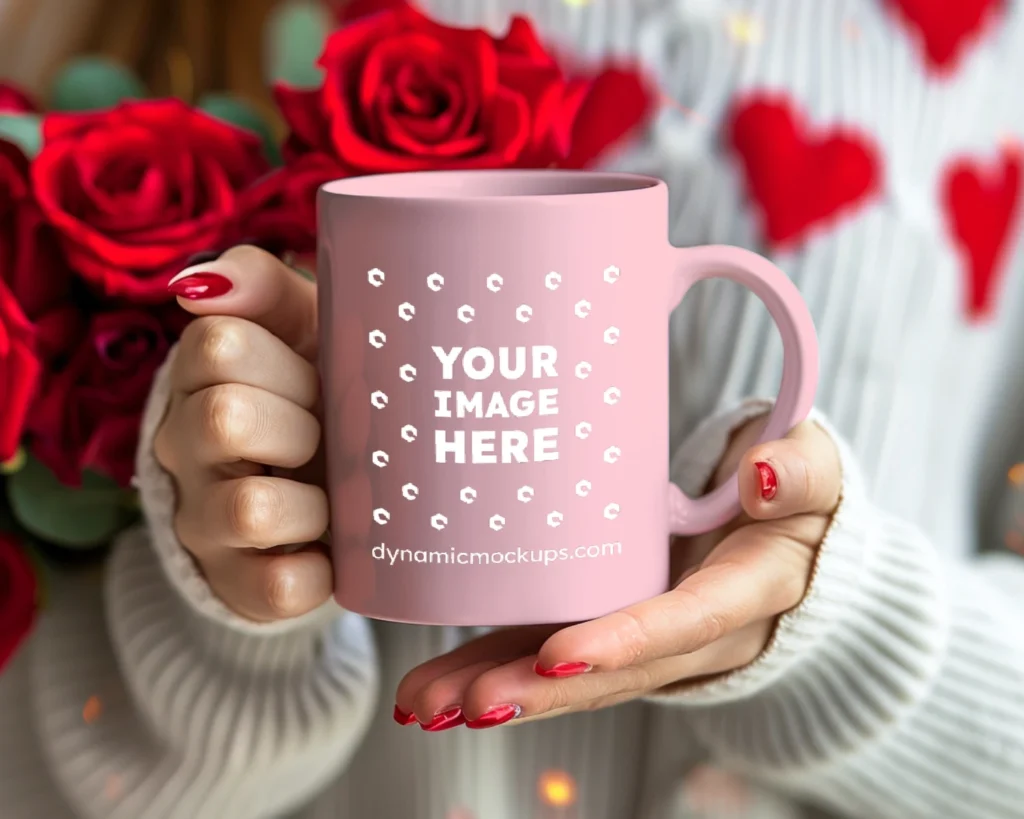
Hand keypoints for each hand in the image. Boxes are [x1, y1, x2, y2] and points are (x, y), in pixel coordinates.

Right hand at [154, 246, 332, 621]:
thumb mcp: (303, 326)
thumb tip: (201, 282)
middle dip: (302, 425)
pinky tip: (336, 549)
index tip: (319, 379)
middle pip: (225, 419)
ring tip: (338, 496)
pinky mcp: (239, 585)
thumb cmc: (321, 389)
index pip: (219, 345)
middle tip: (333, 434)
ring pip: (250, 509)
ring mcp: (205, 519)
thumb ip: (261, 286)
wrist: (324, 486)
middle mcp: (186, 446)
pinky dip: (323, 570)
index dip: (286, 364)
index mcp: (201, 376)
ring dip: (317, 502)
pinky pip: (279, 586)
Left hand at [395, 418, 840, 729]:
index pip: (686, 621)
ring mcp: (647, 636)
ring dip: (498, 688)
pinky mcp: (609, 624)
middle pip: (615, 671)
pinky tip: (435, 688)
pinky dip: (494, 670)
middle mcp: (693, 632)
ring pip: (572, 674)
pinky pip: (551, 653)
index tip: (559, 656)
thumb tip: (762, 476)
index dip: (625, 641)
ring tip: (424, 703)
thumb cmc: (797, 494)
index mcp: (749, 592)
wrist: (789, 537)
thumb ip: (800, 472)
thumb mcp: (815, 472)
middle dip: (539, 690)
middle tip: (468, 701)